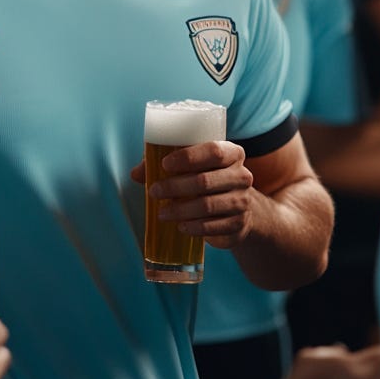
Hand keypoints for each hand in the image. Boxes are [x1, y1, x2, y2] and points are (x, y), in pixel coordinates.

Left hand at [131, 140, 255, 248]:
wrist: (239, 207)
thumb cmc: (209, 178)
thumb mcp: (193, 166)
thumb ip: (165, 164)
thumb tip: (136, 173)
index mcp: (232, 153)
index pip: (213, 151)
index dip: (188, 157)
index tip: (164, 164)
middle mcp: (242, 176)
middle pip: (206, 180)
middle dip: (175, 187)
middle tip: (154, 191)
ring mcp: (243, 202)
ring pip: (207, 205)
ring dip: (180, 210)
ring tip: (162, 213)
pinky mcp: (239, 225)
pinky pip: (214, 227)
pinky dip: (194, 227)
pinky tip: (181, 226)